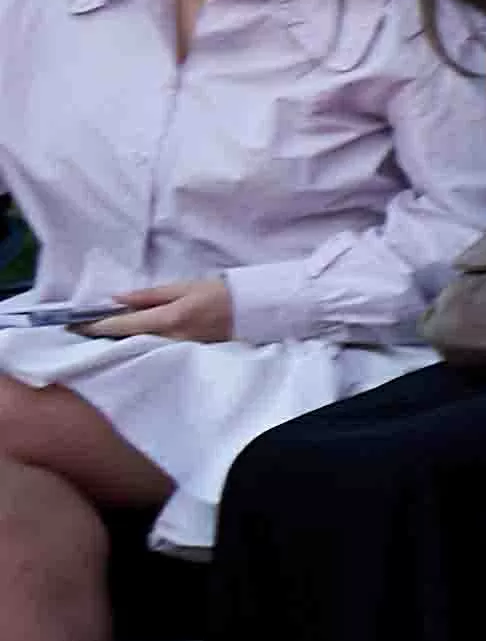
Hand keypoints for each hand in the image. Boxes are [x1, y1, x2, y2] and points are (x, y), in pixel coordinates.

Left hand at [78, 278, 230, 344]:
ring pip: (139, 346)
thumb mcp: (184, 286)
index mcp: (168, 319)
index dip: (96, 325)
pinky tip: (129, 339)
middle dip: (103, 334)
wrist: (256, 310)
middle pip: (127, 339)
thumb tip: (116, 299)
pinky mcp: (186, 354)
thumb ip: (149, 294)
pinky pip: (154, 350)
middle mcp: (170, 339)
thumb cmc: (221, 292)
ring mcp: (179, 350)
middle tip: (79, 329)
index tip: (74, 325)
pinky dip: (138, 344)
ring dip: (118, 340)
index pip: (123, 325)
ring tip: (99, 333)